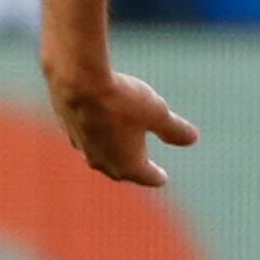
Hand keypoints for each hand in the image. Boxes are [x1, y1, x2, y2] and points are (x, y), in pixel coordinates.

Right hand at [45, 65, 200, 186]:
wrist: (77, 81)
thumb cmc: (122, 100)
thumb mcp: (157, 113)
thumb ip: (174, 129)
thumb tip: (192, 138)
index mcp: (127, 165)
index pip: (146, 176)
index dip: (157, 176)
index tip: (162, 178)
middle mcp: (102, 162)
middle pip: (120, 170)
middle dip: (132, 169)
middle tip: (140, 168)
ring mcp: (82, 147)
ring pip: (100, 155)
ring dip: (111, 152)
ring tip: (119, 147)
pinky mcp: (66, 128)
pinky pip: (86, 137)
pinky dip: (95, 133)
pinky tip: (97, 125)